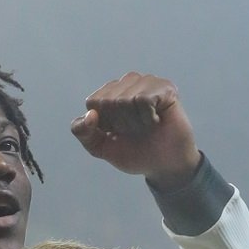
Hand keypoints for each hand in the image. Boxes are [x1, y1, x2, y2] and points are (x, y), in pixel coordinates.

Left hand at [71, 73, 200, 189]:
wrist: (164, 166)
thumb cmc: (135, 153)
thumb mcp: (102, 148)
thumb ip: (84, 134)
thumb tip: (90, 115)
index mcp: (110, 94)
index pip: (93, 102)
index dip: (104, 124)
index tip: (118, 133)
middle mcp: (127, 83)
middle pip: (107, 101)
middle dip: (119, 124)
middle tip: (135, 131)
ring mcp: (146, 82)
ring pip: (124, 99)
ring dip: (134, 123)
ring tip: (146, 126)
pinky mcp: (164, 87)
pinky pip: (143, 100)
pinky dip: (148, 118)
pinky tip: (157, 121)